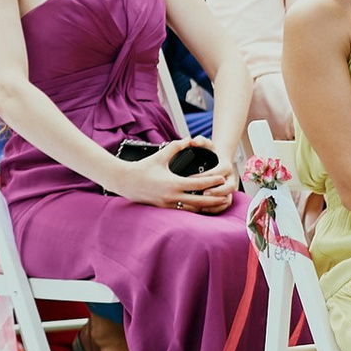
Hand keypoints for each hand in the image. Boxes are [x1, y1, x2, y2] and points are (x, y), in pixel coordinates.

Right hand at [116, 144, 235, 214]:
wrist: (125, 181)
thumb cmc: (142, 168)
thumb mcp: (160, 155)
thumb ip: (176, 147)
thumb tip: (189, 140)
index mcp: (174, 183)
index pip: (199, 183)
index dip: (212, 181)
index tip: (222, 178)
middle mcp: (172, 196)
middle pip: (200, 200)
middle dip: (214, 199)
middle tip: (225, 197)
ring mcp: (168, 204)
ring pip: (192, 209)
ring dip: (204, 207)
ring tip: (215, 204)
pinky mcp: (163, 208)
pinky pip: (182, 211)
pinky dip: (193, 209)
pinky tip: (199, 207)